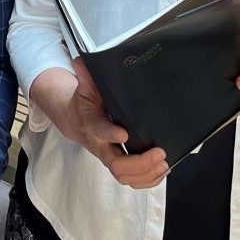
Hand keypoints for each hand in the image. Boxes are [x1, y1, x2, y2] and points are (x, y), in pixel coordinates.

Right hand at [42, 60, 168, 188]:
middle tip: (159, 152)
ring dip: (147, 174)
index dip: (111, 134)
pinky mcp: (119, 165)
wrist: (75, 121)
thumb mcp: (83, 87)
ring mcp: (110, 158)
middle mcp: (101, 146)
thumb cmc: (84, 103)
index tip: (125, 133)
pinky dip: (148, 179)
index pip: (99, 131)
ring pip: (125, 176)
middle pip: (117, 164)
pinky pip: (132, 180)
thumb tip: (84, 59)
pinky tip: (162, 170)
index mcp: (92, 125)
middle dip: (139, 163)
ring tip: (164, 163)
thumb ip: (86, 75)